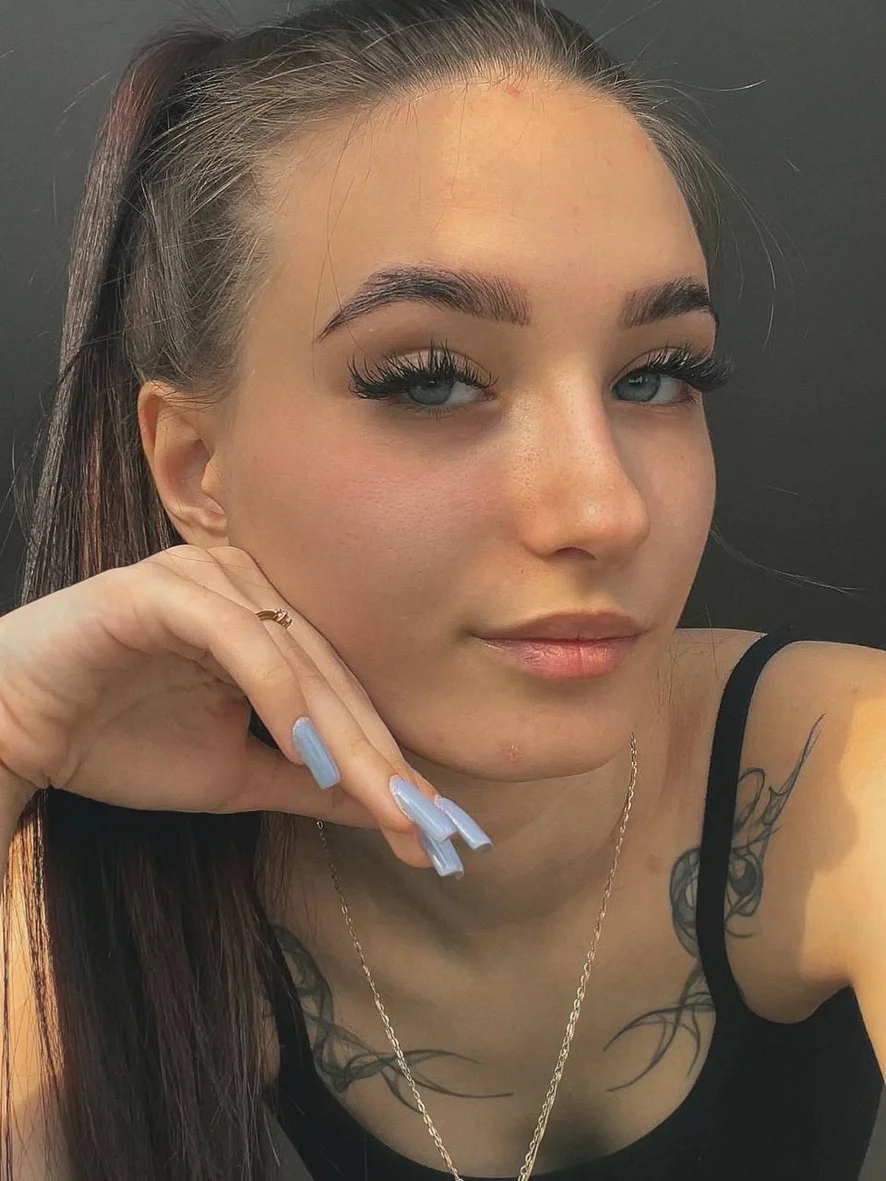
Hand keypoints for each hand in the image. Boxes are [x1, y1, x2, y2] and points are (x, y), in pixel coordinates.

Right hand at [0, 545, 486, 869]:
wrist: (15, 729)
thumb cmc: (118, 742)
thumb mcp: (236, 774)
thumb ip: (310, 783)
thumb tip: (390, 812)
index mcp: (270, 618)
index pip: (347, 692)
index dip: (391, 760)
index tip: (433, 828)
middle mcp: (248, 586)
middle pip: (335, 675)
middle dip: (382, 758)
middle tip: (425, 824)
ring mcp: (207, 577)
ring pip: (299, 658)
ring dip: (344, 735)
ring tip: (386, 802)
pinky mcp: (162, 587)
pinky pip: (239, 641)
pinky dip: (279, 696)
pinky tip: (309, 753)